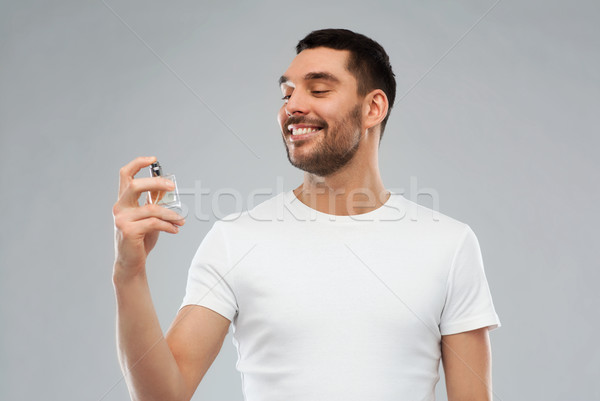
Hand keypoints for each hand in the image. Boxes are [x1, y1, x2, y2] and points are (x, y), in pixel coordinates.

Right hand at [112, 156, 184, 279]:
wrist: (131, 262)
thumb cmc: (140, 238)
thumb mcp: (149, 216)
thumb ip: (154, 201)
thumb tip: (166, 186)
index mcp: (124, 200)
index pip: (125, 175)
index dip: (138, 163)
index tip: (154, 159)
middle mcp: (120, 207)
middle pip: (135, 186)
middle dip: (156, 183)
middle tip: (172, 186)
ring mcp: (122, 219)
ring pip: (152, 208)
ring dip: (170, 214)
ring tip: (180, 220)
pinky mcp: (128, 231)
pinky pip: (154, 223)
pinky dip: (168, 225)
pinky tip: (175, 230)